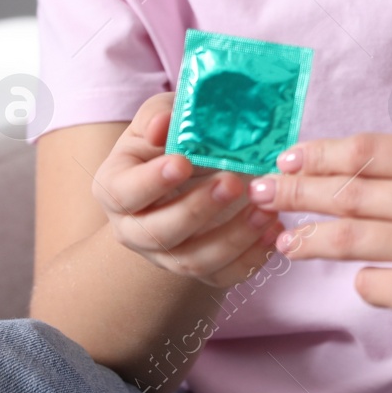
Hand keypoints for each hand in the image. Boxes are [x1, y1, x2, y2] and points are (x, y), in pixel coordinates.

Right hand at [91, 91, 284, 288]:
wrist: (187, 175)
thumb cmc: (171, 141)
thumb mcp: (161, 118)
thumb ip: (160, 116)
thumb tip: (165, 125)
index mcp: (116, 188)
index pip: (124, 193)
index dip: (151, 182)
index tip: (182, 163)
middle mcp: (134, 229)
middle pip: (159, 233)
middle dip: (198, 209)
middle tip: (233, 182)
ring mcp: (166, 255)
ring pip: (193, 261)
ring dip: (232, 238)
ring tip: (265, 209)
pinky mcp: (200, 269)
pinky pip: (223, 276)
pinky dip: (251, 259)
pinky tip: (274, 231)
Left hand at [247, 132, 391, 376]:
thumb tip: (337, 169)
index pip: (369, 149)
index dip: (320, 153)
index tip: (287, 157)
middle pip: (348, 188)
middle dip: (296, 190)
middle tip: (261, 192)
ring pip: (346, 237)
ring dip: (305, 238)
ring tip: (285, 240)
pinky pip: (370, 283)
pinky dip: (365, 282)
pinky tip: (368, 281)